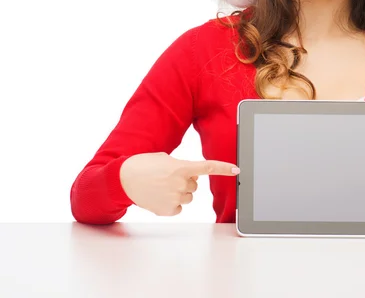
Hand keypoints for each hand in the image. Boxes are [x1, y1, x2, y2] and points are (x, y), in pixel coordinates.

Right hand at [120, 152, 239, 216]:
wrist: (124, 179)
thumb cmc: (144, 165)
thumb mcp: (166, 159)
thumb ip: (183, 167)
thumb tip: (193, 177)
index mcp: (181, 167)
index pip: (208, 167)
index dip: (224, 168)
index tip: (236, 170)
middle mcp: (180, 183)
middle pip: (195, 185)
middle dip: (186, 181)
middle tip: (168, 177)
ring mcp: (174, 198)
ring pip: (188, 197)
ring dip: (179, 192)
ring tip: (162, 187)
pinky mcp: (168, 210)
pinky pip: (179, 208)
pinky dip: (171, 203)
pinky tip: (159, 196)